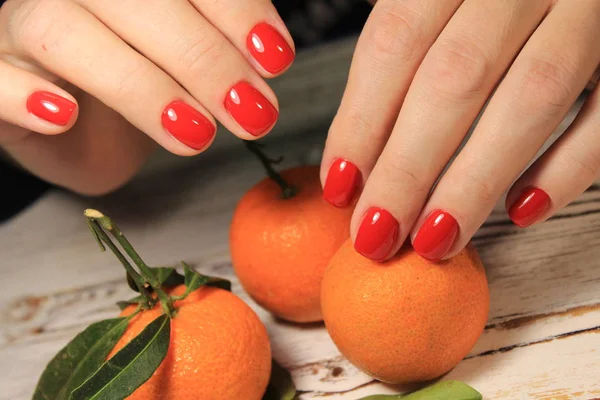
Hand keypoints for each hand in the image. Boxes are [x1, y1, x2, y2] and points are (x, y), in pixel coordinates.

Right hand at [0, 0, 293, 193]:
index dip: (234, 10)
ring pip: (65, 31)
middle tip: (252, 112)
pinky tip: (63, 116)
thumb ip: (219, 38)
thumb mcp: (184, 54)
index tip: (275, 59)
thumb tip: (271, 52)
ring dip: (140, 86)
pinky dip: (23, 94)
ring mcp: (20, 21)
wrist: (71, 118)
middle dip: (203, 57)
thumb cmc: (135, 79)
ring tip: (195, 134)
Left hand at [321, 0, 599, 261]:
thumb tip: (356, 155)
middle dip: (407, 168)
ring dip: (474, 181)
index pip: (395, 39)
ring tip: (433, 240)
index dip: (360, 120)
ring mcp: (592, 5)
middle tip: (376, 235)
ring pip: (531, 96)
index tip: (340, 186)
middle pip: (455, 76)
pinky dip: (569, 168)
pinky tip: (522, 210)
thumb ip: (405, 48)